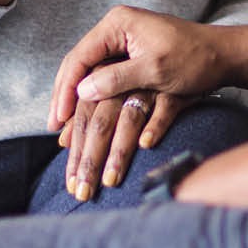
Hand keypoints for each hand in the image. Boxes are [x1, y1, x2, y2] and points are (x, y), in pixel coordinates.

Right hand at [49, 5, 222, 130]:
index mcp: (118, 23)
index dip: (66, 88)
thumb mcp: (155, 70)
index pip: (80, 57)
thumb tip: (82, 90)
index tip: (59, 117)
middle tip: (54, 124)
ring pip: (88, 69)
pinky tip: (82, 113)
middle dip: (65, 93)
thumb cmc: (195, 59)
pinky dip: (91, 94)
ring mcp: (123, 39)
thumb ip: (117, 78)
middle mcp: (116, 27)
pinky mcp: (130, 52)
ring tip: (62, 124)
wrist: (225, 55)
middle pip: (78, 62)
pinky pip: (102, 73)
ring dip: (75, 95)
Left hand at [58, 89, 188, 200]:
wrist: (185, 54)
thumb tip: (63, 142)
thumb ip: (87, 116)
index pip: (83, 123)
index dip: (75, 153)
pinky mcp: (174, 91)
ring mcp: (149, 88)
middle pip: (101, 125)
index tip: (70, 184)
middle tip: (84, 192)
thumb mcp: (112, 96)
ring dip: (119, 151)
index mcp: (102, 84)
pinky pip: (164, 109)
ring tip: (111, 180)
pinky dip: (155, 125)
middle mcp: (122, 85)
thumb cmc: (141, 79)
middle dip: (90, 160)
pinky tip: (146, 145)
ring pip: (129, 120)